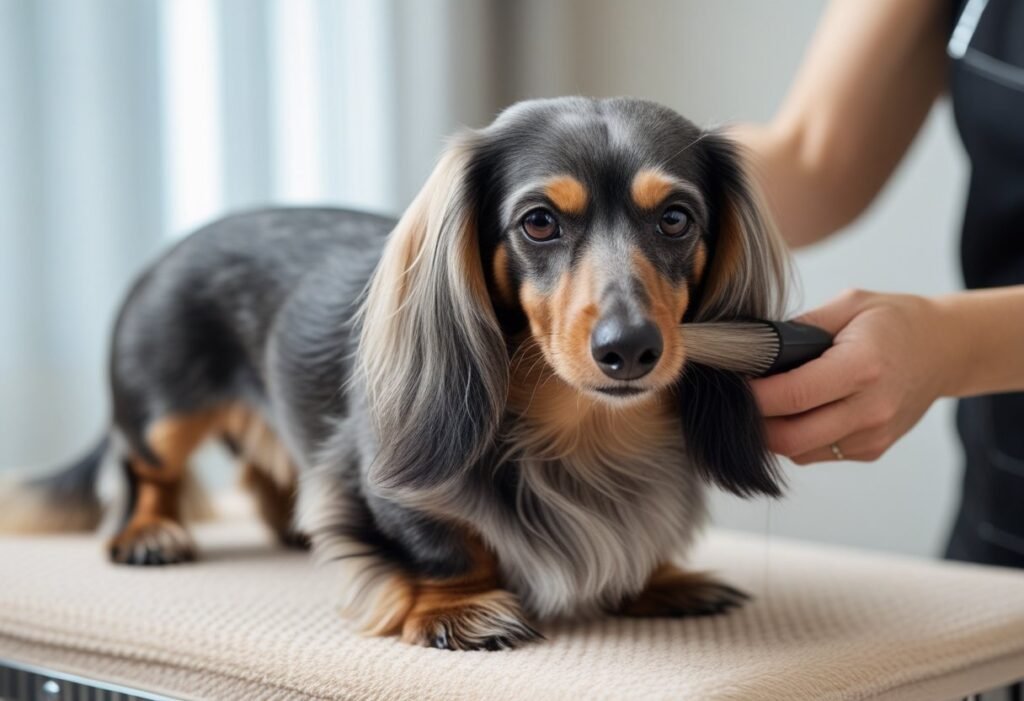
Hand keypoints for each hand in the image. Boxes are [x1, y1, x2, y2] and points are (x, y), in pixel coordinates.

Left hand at [749, 289, 957, 463]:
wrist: (945, 350)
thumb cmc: (894, 322)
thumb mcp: (848, 305)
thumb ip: (800, 327)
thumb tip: (753, 346)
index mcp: (862, 368)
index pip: (791, 395)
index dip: (753, 396)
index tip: (729, 383)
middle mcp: (869, 410)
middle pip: (789, 438)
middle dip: (753, 423)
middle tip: (735, 400)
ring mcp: (872, 436)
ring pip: (798, 452)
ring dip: (773, 433)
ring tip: (764, 403)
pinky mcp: (871, 451)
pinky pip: (816, 453)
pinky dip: (796, 438)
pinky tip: (794, 412)